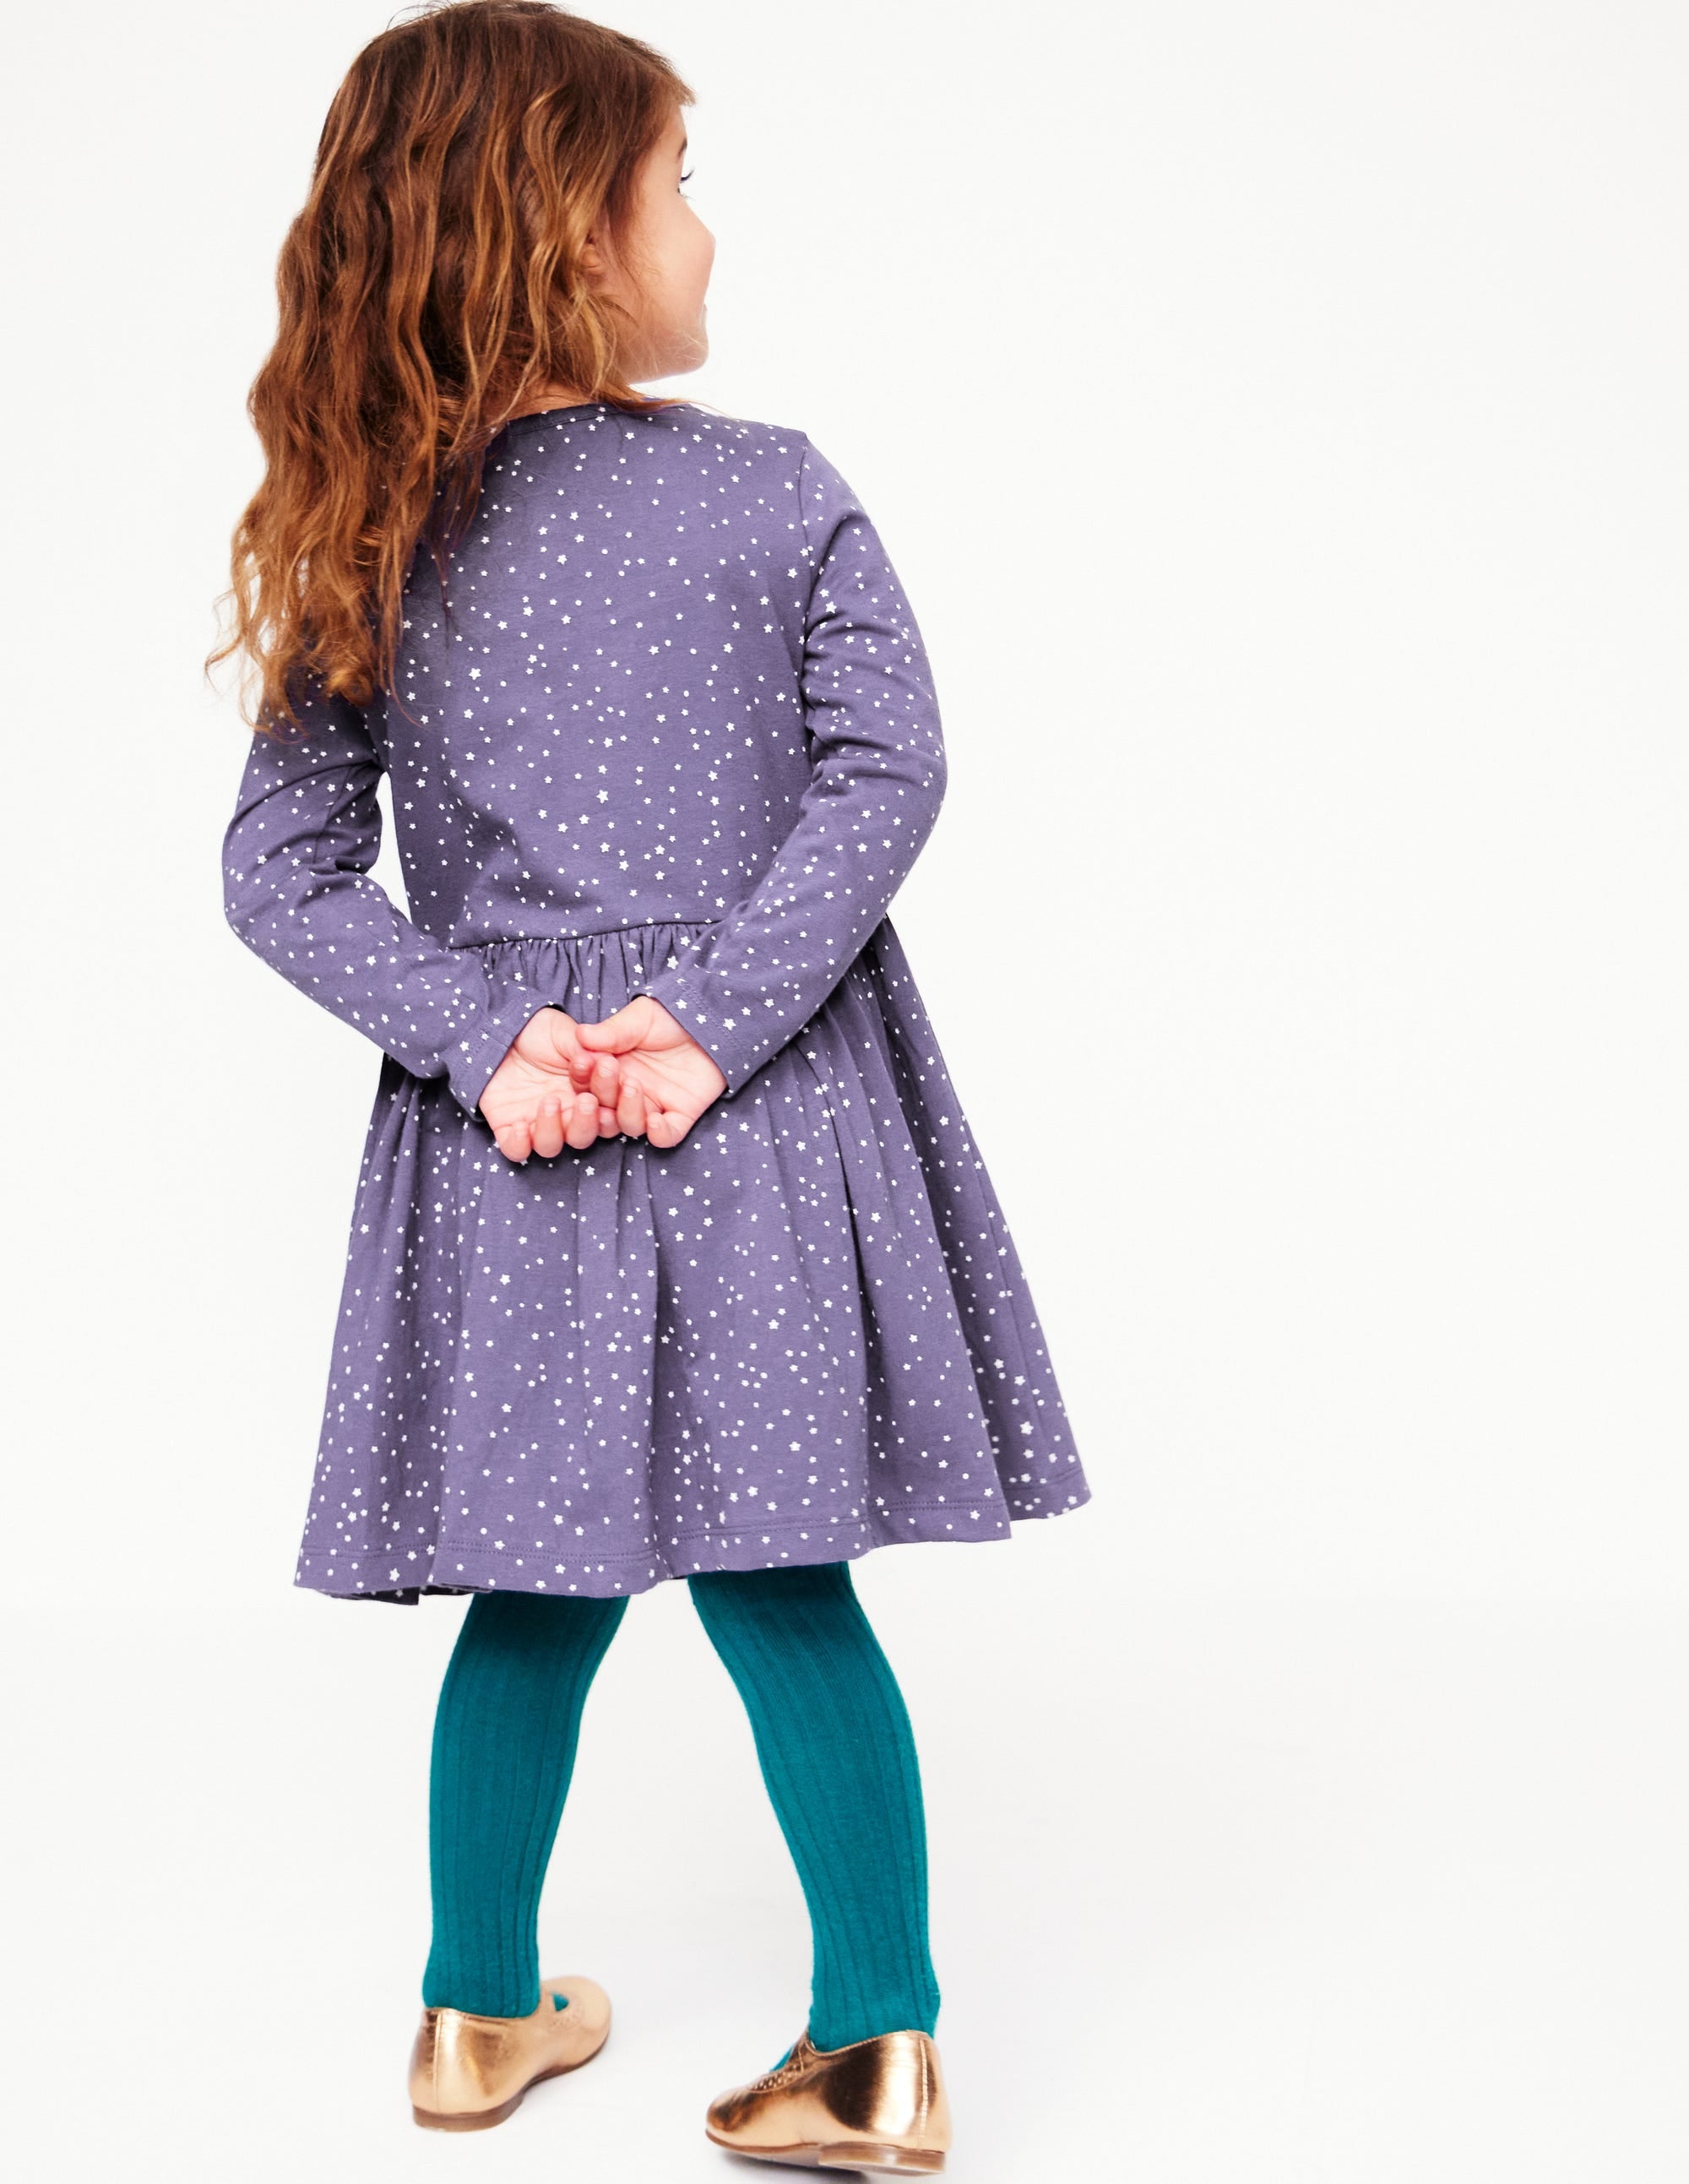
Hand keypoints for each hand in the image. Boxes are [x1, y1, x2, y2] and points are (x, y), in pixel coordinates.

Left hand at [478, 1006, 620, 1163]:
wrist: (504, 1032)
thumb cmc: (541, 1033)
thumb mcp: (568, 1034)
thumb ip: (588, 1049)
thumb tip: (605, 1060)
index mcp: (588, 1097)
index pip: (612, 1114)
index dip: (620, 1107)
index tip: (622, 1087)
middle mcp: (566, 1116)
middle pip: (584, 1136)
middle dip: (587, 1122)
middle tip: (586, 1099)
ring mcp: (538, 1125)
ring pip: (551, 1147)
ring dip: (553, 1129)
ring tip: (549, 1101)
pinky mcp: (510, 1128)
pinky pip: (516, 1150)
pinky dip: (519, 1144)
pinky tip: (520, 1126)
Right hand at [573, 996, 726, 1147]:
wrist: (710, 1021)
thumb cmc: (670, 1017)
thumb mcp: (639, 1018)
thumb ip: (612, 1031)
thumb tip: (580, 1034)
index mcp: (612, 1071)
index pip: (588, 1084)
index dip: (582, 1077)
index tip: (583, 1061)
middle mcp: (628, 1093)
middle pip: (605, 1108)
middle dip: (603, 1091)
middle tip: (609, 1068)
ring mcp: (654, 1106)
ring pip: (631, 1125)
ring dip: (628, 1111)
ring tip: (632, 1086)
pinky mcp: (680, 1115)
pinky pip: (667, 1136)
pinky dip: (660, 1134)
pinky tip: (655, 1121)